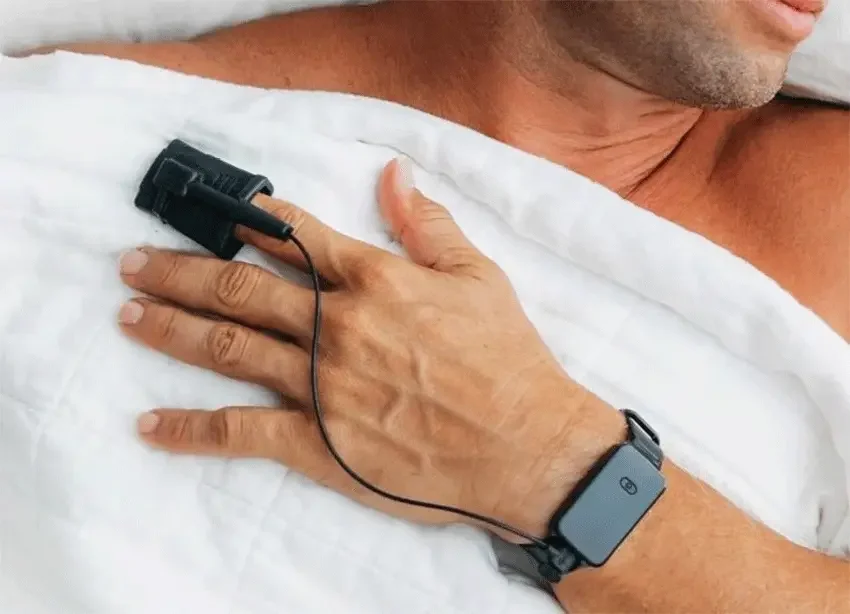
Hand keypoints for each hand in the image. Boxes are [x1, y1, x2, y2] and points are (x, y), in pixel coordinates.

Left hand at [117, 158, 617, 537]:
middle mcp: (336, 325)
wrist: (526, 446)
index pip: (295, 239)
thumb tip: (393, 173)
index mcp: (375, 281)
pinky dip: (191, 429)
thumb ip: (428, 224)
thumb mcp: (479, 277)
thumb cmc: (508, 360)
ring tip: (129, 314)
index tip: (216, 213)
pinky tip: (150, 425)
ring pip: (228, 347)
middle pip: (239, 288)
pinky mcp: (318, 443)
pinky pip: (240, 432)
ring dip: (171, 328)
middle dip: (179, 271)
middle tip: (133, 263)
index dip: (250, 220)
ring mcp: (321, 385)